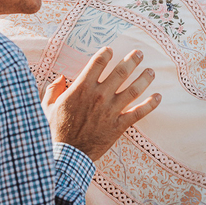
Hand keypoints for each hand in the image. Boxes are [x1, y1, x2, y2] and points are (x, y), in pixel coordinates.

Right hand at [43, 47, 160, 161]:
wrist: (68, 155)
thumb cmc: (56, 129)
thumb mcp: (47, 106)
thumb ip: (53, 90)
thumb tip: (60, 77)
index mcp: (81, 88)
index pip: (97, 63)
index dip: (105, 54)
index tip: (110, 50)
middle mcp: (99, 96)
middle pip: (120, 72)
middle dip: (131, 60)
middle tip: (139, 53)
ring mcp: (111, 111)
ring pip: (133, 90)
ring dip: (144, 78)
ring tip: (151, 71)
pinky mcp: (119, 125)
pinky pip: (138, 113)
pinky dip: (150, 104)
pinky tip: (158, 97)